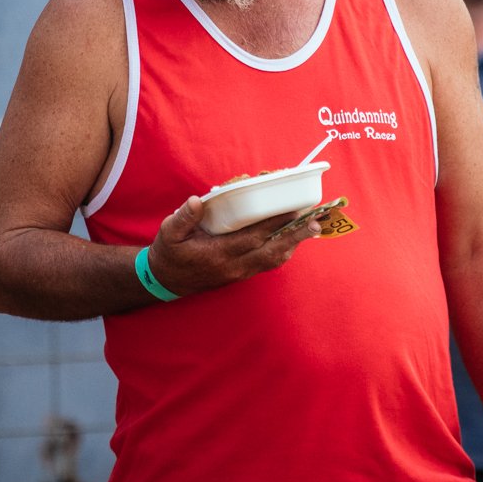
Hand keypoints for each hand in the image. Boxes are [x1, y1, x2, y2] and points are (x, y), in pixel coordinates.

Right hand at [146, 196, 319, 295]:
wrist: (166, 281)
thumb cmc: (170, 253)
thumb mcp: (169, 233)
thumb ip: (183, 218)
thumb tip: (197, 201)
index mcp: (218, 254)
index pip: (252, 238)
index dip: (273, 225)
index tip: (291, 210)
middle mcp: (233, 266)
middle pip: (271, 252)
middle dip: (295, 237)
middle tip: (315, 222)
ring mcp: (239, 272)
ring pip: (272, 260)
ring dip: (293, 244)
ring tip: (311, 228)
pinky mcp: (241, 274)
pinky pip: (267, 264)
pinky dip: (282, 251)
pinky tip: (291, 239)